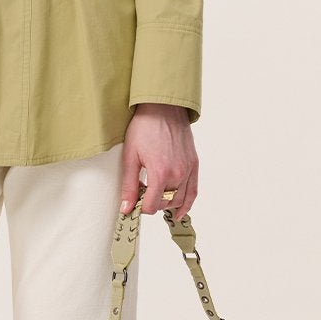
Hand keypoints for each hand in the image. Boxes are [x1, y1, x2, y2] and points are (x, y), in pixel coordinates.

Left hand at [119, 103, 197, 218]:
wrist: (163, 108)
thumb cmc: (145, 128)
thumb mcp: (130, 157)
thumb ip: (129, 185)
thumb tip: (126, 208)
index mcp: (160, 173)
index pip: (152, 206)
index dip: (140, 207)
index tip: (134, 201)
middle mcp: (178, 174)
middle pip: (165, 204)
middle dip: (152, 203)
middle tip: (142, 195)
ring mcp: (188, 170)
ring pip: (179, 200)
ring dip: (166, 203)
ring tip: (155, 198)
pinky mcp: (194, 165)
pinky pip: (193, 191)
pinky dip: (187, 203)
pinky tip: (179, 211)